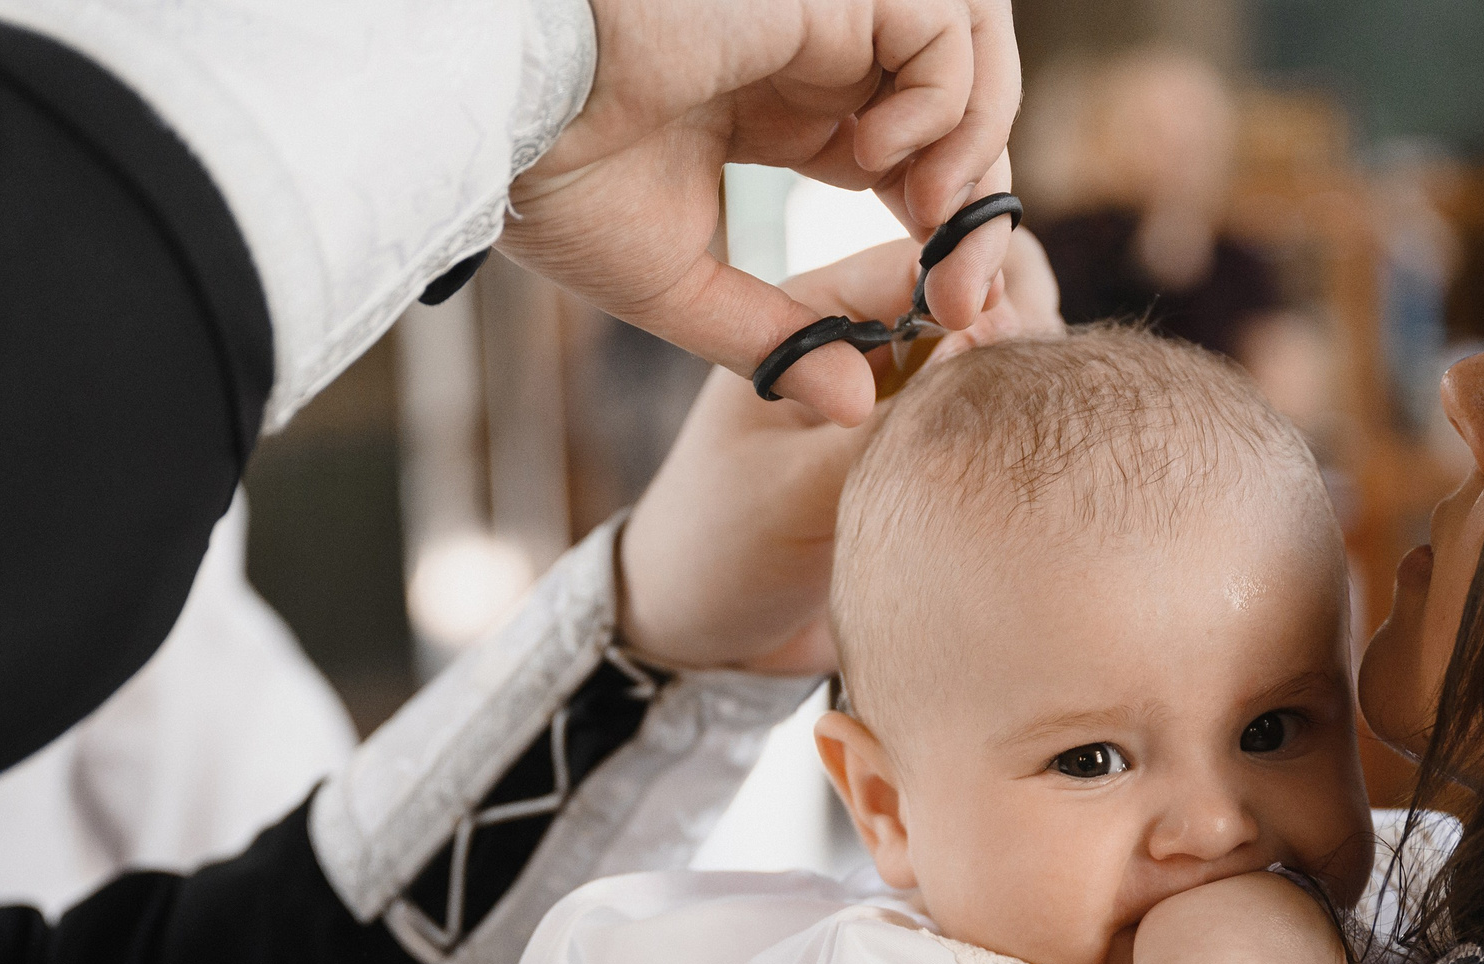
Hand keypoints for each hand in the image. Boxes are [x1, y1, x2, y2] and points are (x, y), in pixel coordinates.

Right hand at [501, 0, 1020, 425]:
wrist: (503, 115)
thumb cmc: (557, 185)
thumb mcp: (684, 288)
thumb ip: (777, 340)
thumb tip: (859, 405)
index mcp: (790, 111)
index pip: (917, 164)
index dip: (948, 238)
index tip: (947, 317)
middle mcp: (821, 58)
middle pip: (962, 120)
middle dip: (980, 216)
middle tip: (962, 301)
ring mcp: (830, 17)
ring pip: (977, 62)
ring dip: (976, 154)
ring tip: (928, 223)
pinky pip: (949, 33)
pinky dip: (944, 104)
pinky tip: (875, 156)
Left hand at [616, 229, 1059, 670]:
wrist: (712, 635)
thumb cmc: (723, 553)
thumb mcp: (792, 488)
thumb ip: (880, 425)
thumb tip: (979, 347)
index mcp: (819, 319)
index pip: (919, 259)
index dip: (974, 278)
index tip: (999, 327)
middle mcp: (872, 344)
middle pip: (980, 287)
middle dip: (1019, 312)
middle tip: (1025, 376)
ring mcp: (909, 396)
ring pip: (1003, 349)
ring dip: (1027, 372)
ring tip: (1024, 427)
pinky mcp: (933, 451)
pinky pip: (999, 415)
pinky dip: (1024, 425)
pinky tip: (1026, 466)